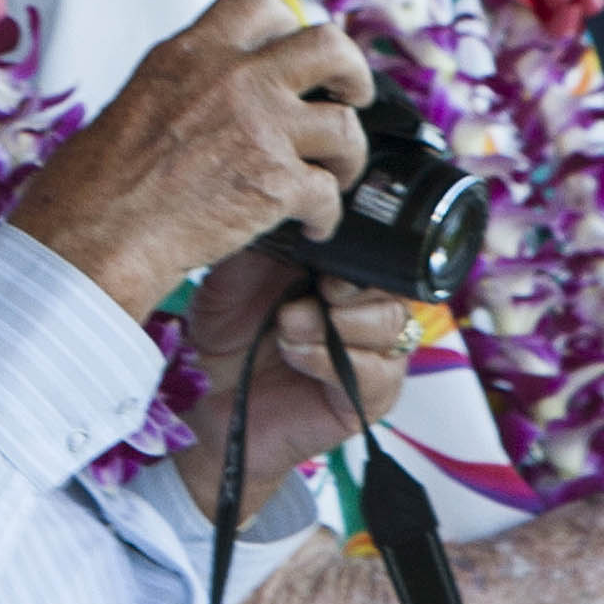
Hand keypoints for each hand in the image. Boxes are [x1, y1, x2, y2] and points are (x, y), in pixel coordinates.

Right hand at [12, 0, 371, 321]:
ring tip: (335, 174)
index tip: (291, 51)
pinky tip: (311, 227)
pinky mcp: (276, 182)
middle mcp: (233, 79)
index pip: (258, 2)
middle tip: (349, 96)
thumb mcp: (135, 101)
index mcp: (191, 54)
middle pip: (329, 45)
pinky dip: (326, 216)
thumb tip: (211, 100)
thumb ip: (186, 88)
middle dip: (352, 72)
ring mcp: (261, 128)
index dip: (287, 25)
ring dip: (347, 154)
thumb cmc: (95, 182)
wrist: (96, 232)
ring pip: (344, 124)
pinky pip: (329, 192)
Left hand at [172, 253, 415, 520]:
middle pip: (396, 286)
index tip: (326, 247)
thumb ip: (269, 239)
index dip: (361, 246)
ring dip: (337, 323)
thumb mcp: (235, 272)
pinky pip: (377, 373)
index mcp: (339, 272)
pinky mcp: (368, 398)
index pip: (378, 251)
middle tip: (318, 291)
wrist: (207, 402)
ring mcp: (371, 355)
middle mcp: (363, 310)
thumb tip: (291, 201)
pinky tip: (295, 354)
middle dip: (354, 286)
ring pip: (394, 326)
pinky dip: (331, 359)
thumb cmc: (223, 334)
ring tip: (288, 326)